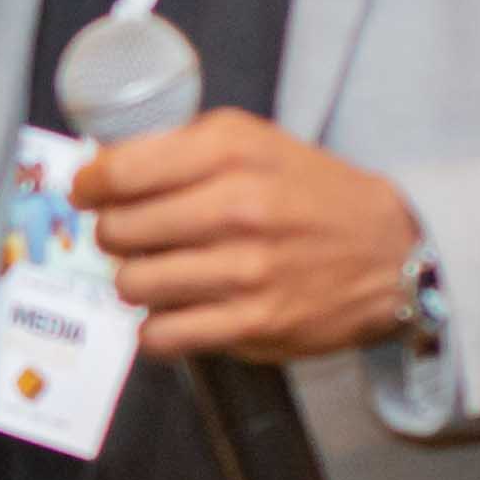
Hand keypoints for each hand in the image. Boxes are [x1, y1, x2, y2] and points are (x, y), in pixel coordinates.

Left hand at [76, 110, 427, 364]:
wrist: (391, 250)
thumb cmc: (313, 194)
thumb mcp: (255, 142)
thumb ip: (184, 148)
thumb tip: (105, 169)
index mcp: (230, 152)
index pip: (119, 172)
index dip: (89, 186)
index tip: (87, 193)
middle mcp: (236, 208)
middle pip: (117, 232)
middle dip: (114, 236)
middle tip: (132, 237)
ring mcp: (244, 270)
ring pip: (132, 286)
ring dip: (135, 283)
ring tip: (158, 274)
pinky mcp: (253, 323)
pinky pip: (162, 336)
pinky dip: (156, 329)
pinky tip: (175, 312)